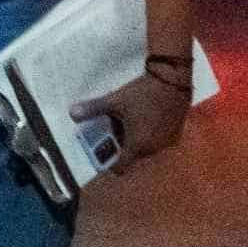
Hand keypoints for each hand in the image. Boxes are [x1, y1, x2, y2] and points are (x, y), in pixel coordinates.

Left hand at [73, 72, 190, 171]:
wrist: (173, 79)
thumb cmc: (142, 92)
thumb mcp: (115, 100)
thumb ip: (93, 108)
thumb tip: (71, 113)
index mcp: (138, 145)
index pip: (121, 167)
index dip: (110, 164)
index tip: (104, 152)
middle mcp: (154, 149)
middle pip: (133, 157)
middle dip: (123, 147)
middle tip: (114, 132)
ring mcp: (167, 142)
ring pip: (146, 149)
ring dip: (137, 141)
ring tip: (129, 123)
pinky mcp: (176, 134)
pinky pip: (158, 141)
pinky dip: (150, 135)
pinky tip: (145, 119)